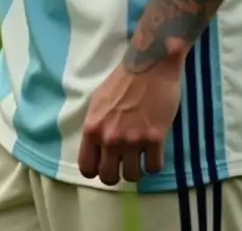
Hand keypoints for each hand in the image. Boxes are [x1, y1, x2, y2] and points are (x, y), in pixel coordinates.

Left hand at [78, 58, 182, 186]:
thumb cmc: (123, 79)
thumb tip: (97, 148)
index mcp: (92, 128)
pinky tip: (154, 150)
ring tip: (140, 155)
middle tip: (125, 160)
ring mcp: (132, 140)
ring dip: (137, 168)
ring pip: (132, 177)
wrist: (150, 63)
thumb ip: (96, 126)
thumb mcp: (98, 102)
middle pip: (109, 177)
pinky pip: (153, 168)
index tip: (106, 162)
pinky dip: (154, 162)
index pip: (86, 168)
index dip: (97, 169)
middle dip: (117, 172)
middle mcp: (109, 138)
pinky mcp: (155, 138)